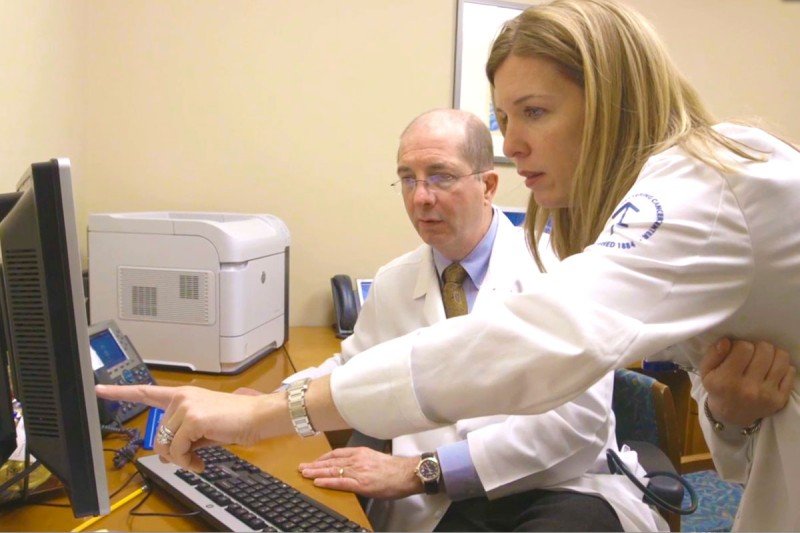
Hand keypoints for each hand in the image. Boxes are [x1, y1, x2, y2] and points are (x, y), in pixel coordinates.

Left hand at [95, 384, 290, 470]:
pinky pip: (177, 450)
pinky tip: (200, 459)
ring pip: (165, 445)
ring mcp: (186, 406)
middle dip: (172, 453)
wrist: (257, 417)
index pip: (146, 392)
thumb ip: (182, 434)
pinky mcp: (193, 418)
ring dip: (181, 459)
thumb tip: (165, 453)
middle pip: (158, 436)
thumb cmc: (235, 421)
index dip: (120, 393)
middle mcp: (181, 397)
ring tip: (198, 458)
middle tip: (191, 457)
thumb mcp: (203, 428)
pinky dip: (188, 461)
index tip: (99, 389)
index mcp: (183, 396)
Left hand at [298, 447, 421, 499]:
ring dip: (317, 472)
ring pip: (332, 471)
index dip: (324, 458)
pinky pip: (340, 482)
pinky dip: (328, 482)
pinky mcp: (361, 483)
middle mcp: (357, 459)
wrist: (407, 473)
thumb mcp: (376, 459)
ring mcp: (358, 471)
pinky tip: (318, 482)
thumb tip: (356, 467)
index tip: (315, 461)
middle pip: (331, 462)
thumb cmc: (395, 469)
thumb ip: (364, 461)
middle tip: (302, 467)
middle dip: (315, 465)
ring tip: (305, 474)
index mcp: (361, 453)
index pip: (337, 453)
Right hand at [700, 338, 795, 426]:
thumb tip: (727, 341)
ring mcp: (767, 395)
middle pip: (764, 350)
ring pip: (781, 358)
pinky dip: (782, 366)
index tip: (738, 351)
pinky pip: (790, 371)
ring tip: (764, 358)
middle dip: (758, 347)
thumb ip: (713, 354)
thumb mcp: (706, 371)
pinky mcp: (780, 399)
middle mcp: (749, 388)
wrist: (731, 415)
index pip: (744, 348)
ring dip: (772, 353)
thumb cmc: (718, 388)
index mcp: (727, 380)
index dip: (741, 345)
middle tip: (752, 354)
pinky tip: (772, 369)